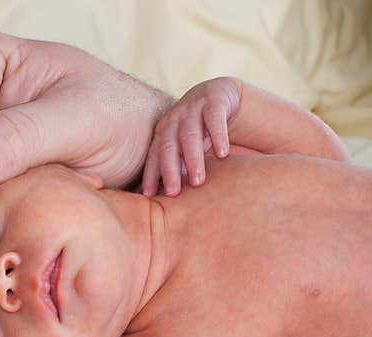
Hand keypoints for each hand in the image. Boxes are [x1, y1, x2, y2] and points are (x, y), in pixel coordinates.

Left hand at [141, 77, 242, 196]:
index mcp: (162, 134)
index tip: (148, 197)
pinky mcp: (214, 102)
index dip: (150, 176)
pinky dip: (218, 136)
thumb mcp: (183, 149)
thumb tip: (160, 206)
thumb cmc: (197, 132)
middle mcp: (173, 121)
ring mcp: (193, 109)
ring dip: (193, 159)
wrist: (217, 95)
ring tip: (198, 181)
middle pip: (168, 147)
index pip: (153, 157)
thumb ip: (175, 169)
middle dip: (169, 171)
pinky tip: (223, 154)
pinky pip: (215, 119)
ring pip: (190, 135)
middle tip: (173, 193)